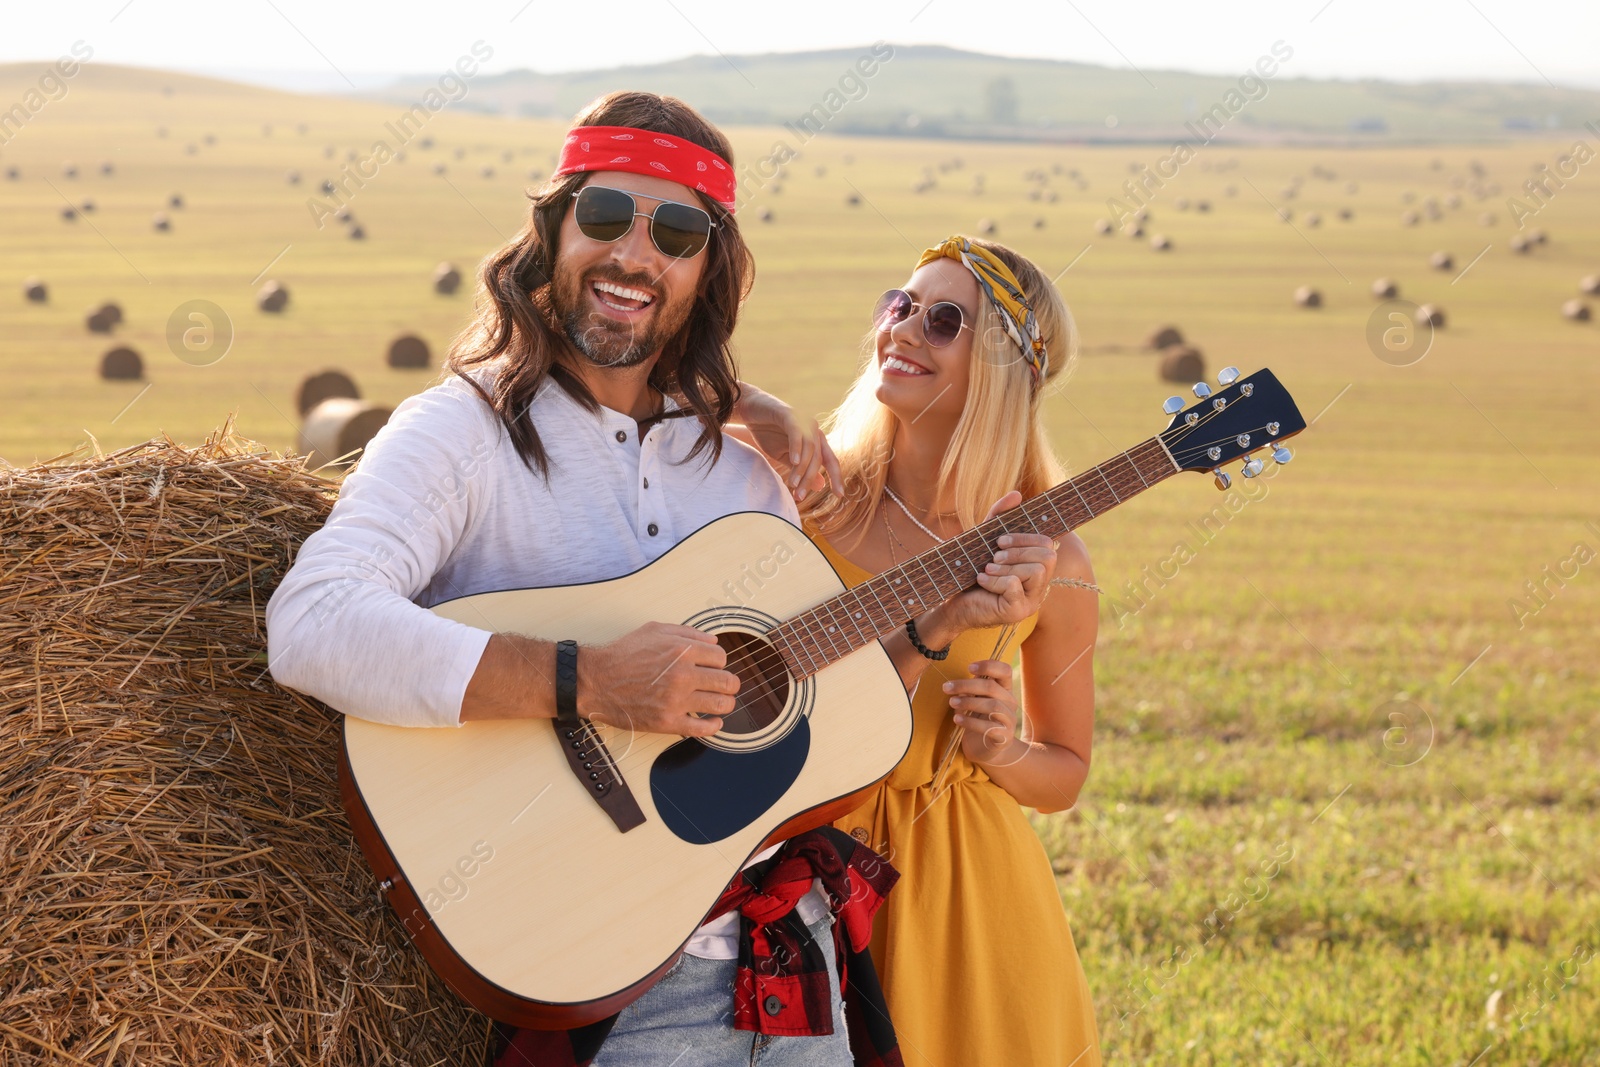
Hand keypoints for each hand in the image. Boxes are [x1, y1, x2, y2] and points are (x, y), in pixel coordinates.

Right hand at [578, 622, 737, 736]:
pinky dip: (714, 726)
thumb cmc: (622, 654)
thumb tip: (713, 639)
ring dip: (725, 703)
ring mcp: (676, 700)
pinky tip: (712, 722)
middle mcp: (683, 675)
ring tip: (720, 702)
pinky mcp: (668, 722)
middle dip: (730, 683)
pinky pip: (703, 728)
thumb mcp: (654, 630)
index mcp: (682, 650)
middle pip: (728, 681)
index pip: (721, 657)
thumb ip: (687, 632)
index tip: (713, 666)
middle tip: (725, 685)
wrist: (595, 681)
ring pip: (721, 704)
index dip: (719, 661)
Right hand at [732, 382, 841, 501]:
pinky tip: (793, 462)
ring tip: (792, 484)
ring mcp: (803, 421)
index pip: (830, 461)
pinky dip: (797, 448)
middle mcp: (814, 430)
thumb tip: (820, 487)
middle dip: (809, 479)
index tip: (839, 496)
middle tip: (799, 497)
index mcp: (816, 440)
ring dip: (802, 468)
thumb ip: (802, 470)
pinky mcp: (790, 415)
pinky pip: (797, 434)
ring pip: (810, 448)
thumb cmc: (768, 433)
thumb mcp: (786, 457)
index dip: (836, 478)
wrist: (750, 410)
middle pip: (818, 459)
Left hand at [939, 491, 1057, 631]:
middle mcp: (1040, 586)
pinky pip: (1014, 586)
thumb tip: (1017, 494)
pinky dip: (995, 580)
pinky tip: (982, 580)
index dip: (1026, 538)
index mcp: (1037, 569)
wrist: (951, 600)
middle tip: (994, 557)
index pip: (1048, 545)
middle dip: (1018, 552)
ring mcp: (1031, 602)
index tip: (1000, 541)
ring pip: (1036, 572)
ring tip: (988, 569)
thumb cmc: (972, 571)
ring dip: (1007, 567)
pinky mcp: (1017, 612)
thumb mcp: (985, 540)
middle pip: (1048, 557)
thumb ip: (999, 516)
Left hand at [946, 659, 1024, 766]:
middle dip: (967, 685)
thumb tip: (956, 687)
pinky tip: (957, 719)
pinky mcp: (1004, 737)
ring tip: (951, 703)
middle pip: (992, 687)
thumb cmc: (978, 719)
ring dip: (969, 702)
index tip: (969, 667)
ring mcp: (1009, 720)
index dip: (989, 666)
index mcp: (1004, 689)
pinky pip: (989, 727)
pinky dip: (971, 722)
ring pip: (993, 706)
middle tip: (947, 687)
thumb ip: (969, 692)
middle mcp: (1010, 702)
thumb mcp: (974, 701)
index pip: (1005, 671)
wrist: (985, 749)